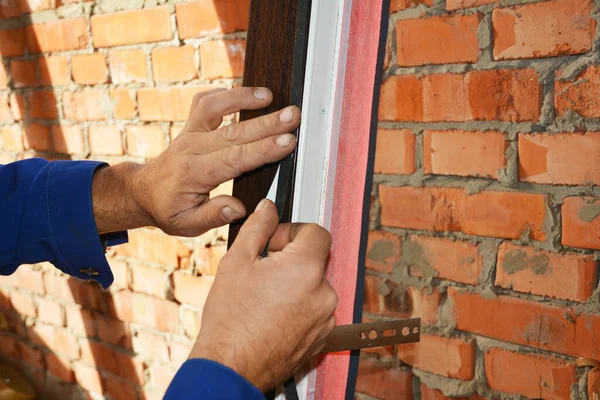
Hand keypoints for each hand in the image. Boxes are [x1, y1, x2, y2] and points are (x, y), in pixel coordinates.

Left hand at [92, 87, 299, 235]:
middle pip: (234, 131)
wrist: (143, 192)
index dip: (263, 149)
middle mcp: (192, 148)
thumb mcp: (186, 225)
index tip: (287, 141)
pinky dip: (227, 93)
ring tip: (272, 96)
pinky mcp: (191, 124)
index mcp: (194, 173)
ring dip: (244, 98)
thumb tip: (239, 208)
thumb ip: (213, 216)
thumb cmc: (168, 210)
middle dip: (267, 123)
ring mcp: (190, 132)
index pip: (234, 158)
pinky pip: (207, 101)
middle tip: (293, 115)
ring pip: (217, 107)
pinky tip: (251, 93)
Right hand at [188, 200, 337, 391]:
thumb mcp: (237, 261)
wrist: (231, 367)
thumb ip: (258, 227)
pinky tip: (273, 315)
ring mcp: (325, 317)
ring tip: (264, 298)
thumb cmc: (231, 320)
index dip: (293, 232)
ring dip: (294, 284)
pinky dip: (299, 306)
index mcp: (306, 268)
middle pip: (315, 259)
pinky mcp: (322, 336)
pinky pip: (315, 309)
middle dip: (291, 259)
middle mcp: (323, 292)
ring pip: (314, 285)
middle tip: (262, 272)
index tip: (275, 243)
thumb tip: (268, 208)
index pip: (317, 232)